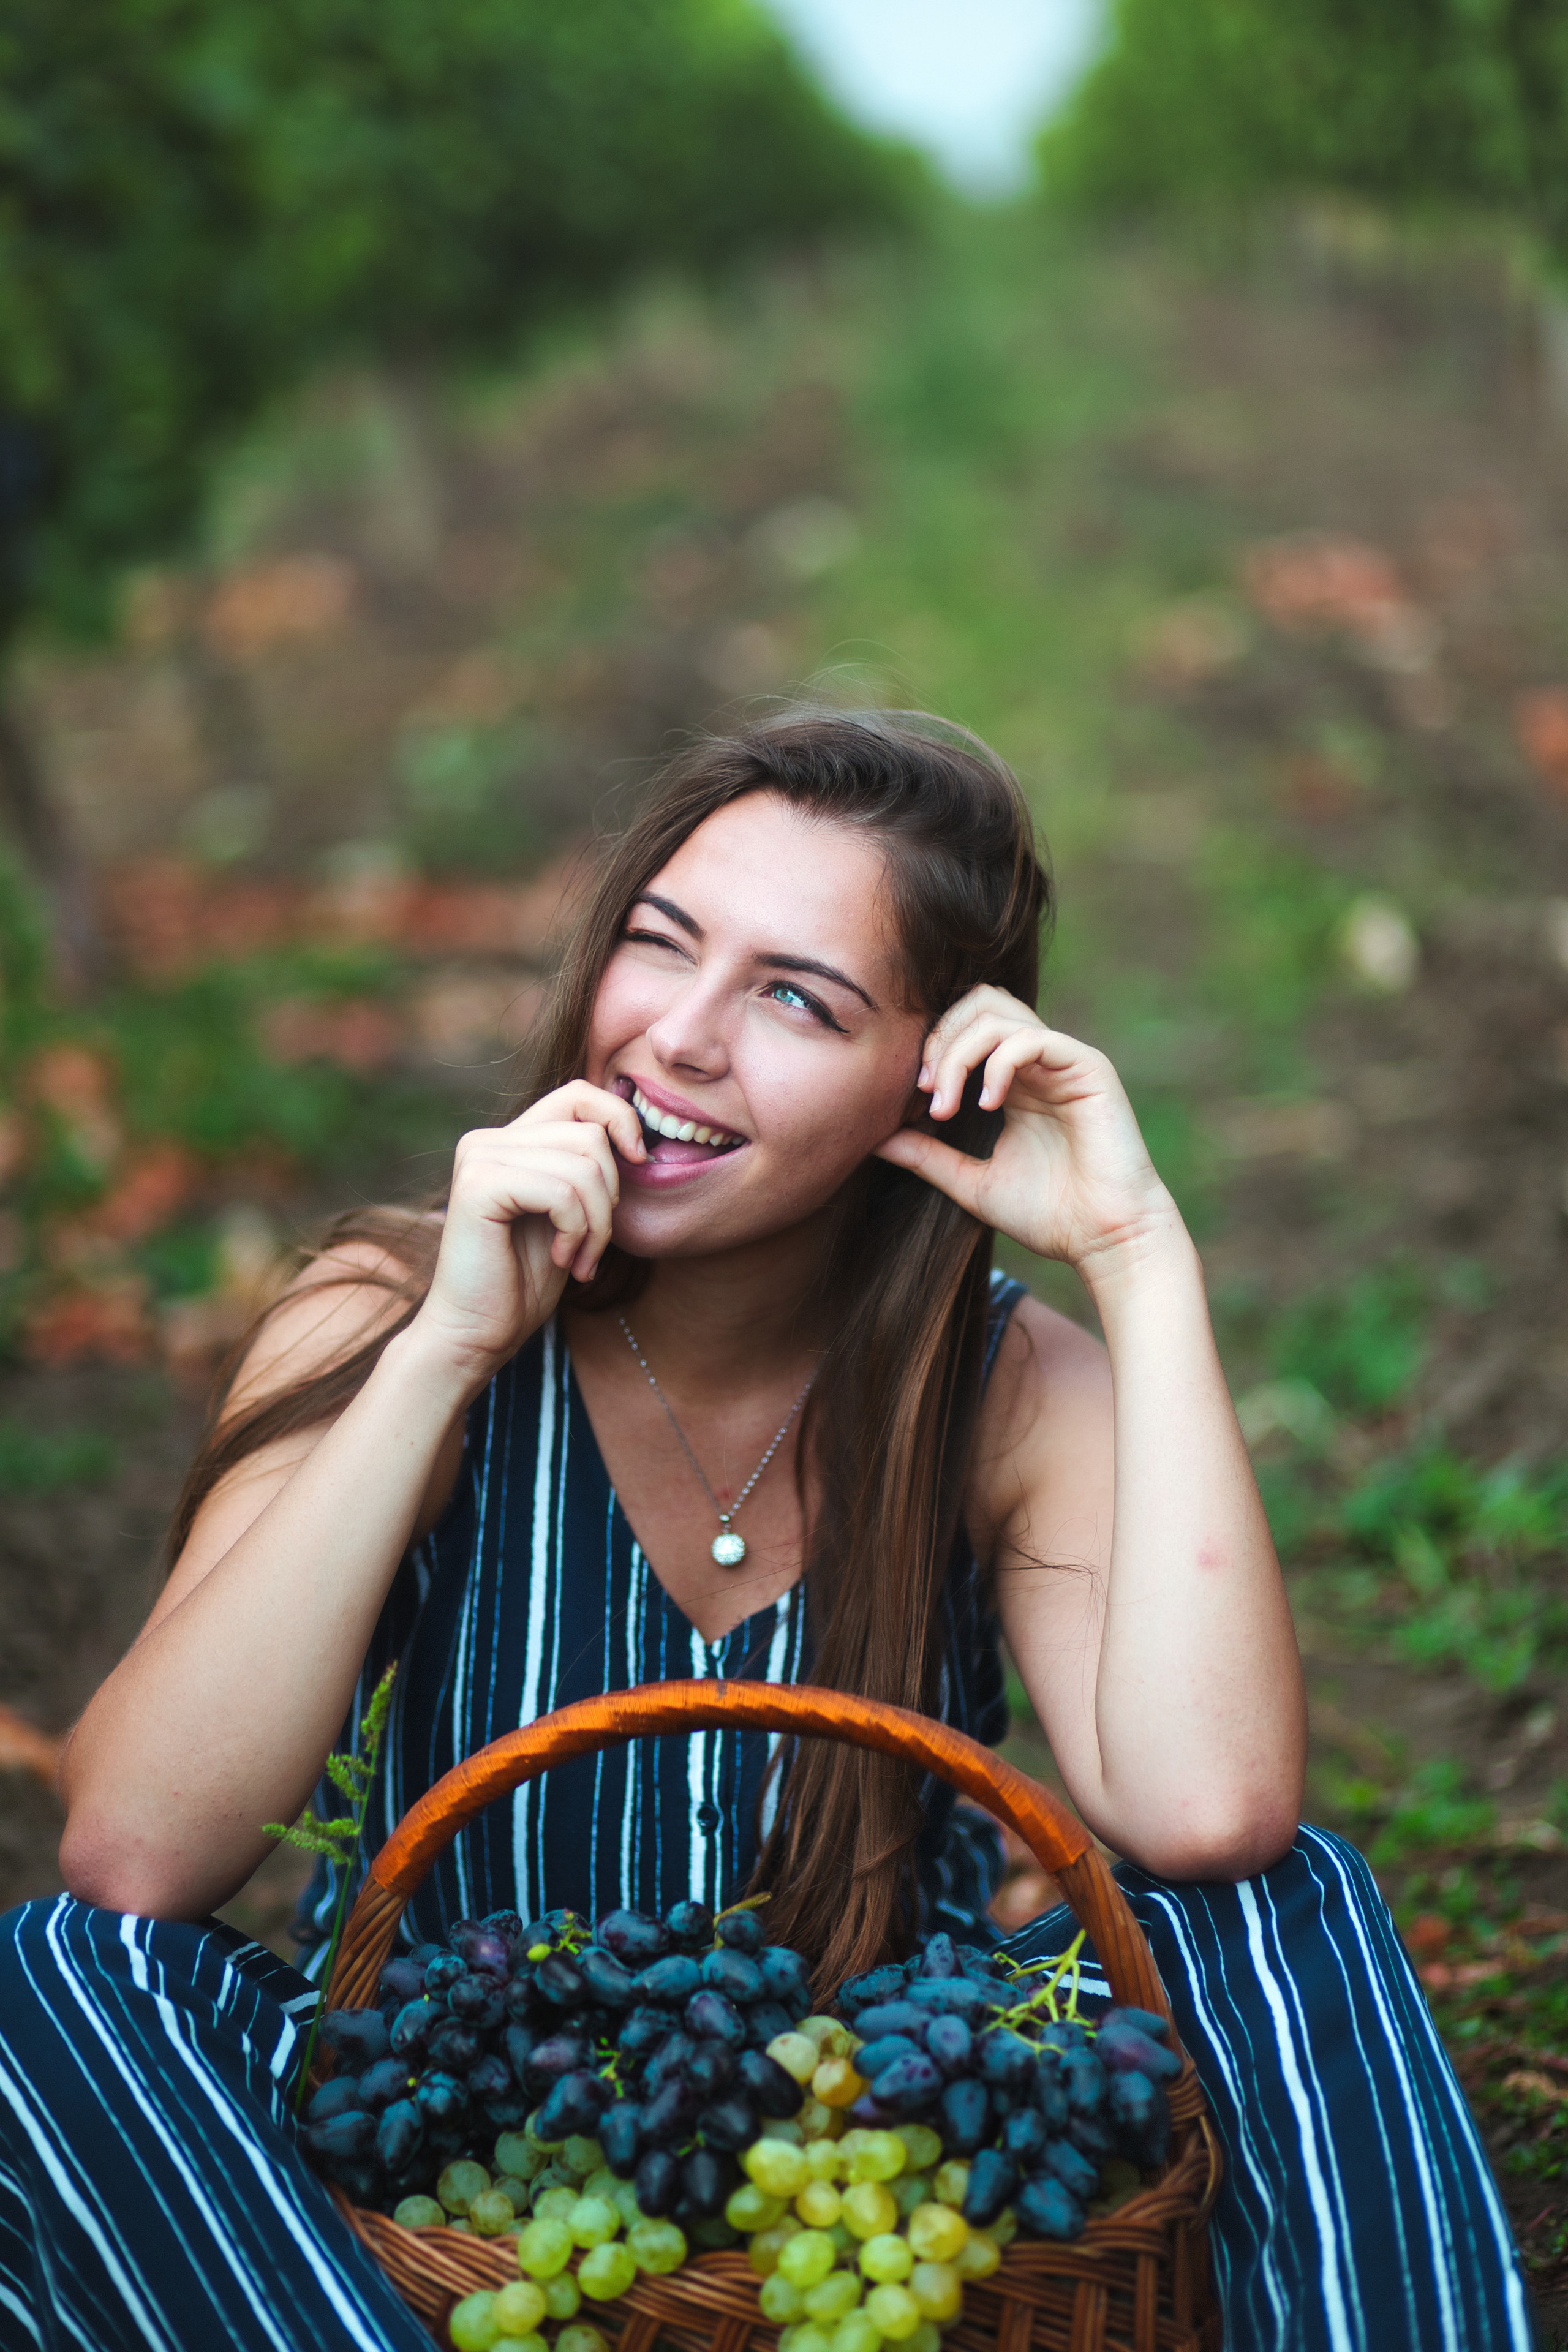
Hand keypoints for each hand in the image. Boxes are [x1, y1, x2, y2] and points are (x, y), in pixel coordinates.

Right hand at [413, 1083, 644, 1387]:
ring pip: (583, 1165)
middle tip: (593, 1246)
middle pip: (591, 1134)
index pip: (580, 1093)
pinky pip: (561, 1192)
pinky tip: (562, 1259)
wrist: (477, 1332)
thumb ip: (588, 1168)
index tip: (640, 1164)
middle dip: (610, 1198)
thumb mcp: (571, 1213)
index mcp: (510, 1139)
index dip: (620, 1120)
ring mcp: (479, 1157)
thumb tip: (640, 1138)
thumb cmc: (526, 1280)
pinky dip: (577, 1231)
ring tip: (579, 1258)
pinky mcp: (478, 1185)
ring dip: (597, 1224)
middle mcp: (488, 1139)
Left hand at [874, 987, 1175, 1271]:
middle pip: (978, 1002)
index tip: (911, 1100)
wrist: (1105, 1239)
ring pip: (997, 1011)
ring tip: (946, 1104)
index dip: (930, 1050)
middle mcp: (1038, 1061)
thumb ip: (928, 1157)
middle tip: (926, 1091)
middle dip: (939, 1040)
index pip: (964, 1026)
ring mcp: (1063, 1060)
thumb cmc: (1049, 1216)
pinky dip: (997, 1064)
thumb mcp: (972, 1182)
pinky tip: (987, 1105)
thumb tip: (874, 1138)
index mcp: (1014, 1080)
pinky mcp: (1087, 1067)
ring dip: (958, 1052)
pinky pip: (1031, 1038)